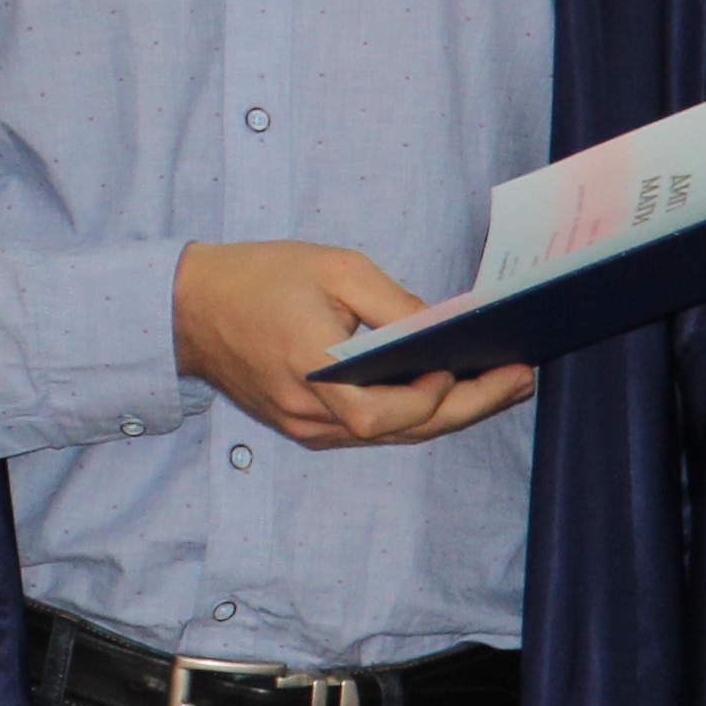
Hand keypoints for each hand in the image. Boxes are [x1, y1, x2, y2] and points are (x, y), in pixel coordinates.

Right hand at [173, 241, 538, 450]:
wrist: (188, 305)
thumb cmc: (258, 277)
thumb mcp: (332, 269)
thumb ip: (392, 304)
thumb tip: (445, 328)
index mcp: (312, 371)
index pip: (387, 413)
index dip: (435, 396)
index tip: (471, 364)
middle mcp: (308, 413)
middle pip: (402, 432)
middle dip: (467, 408)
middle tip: (518, 382)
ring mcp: (303, 427)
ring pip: (388, 435)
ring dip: (444, 414)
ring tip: (496, 387)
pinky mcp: (301, 426)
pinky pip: (367, 429)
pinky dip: (409, 414)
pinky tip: (440, 392)